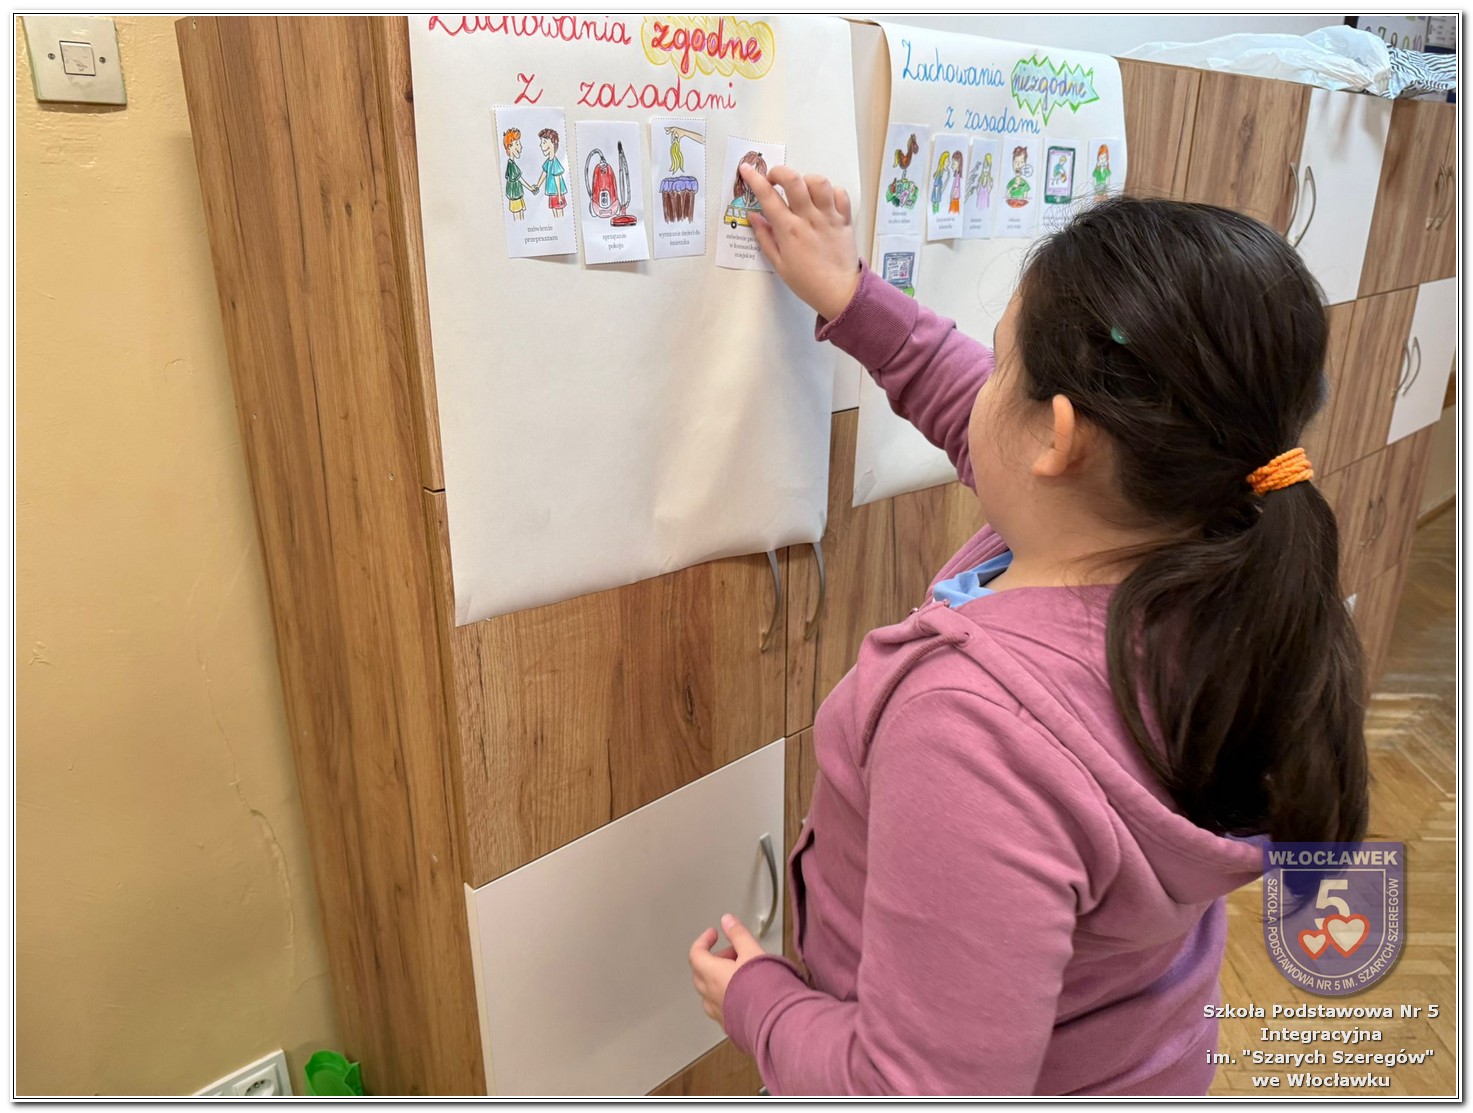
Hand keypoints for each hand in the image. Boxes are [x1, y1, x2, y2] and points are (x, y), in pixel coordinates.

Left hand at [689, 913, 767, 1028]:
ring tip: (740, 973)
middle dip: (714, 959)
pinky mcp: (728, 1024)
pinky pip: (719, 1006)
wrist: (775, 1021)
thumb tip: (727, 921)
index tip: (713, 934)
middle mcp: (710, 994)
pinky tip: (743, 994)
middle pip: (700, 972)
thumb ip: (738, 935)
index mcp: (712, 974)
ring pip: (708, 991)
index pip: (696, 953)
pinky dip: (725, 995)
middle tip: (733, 952)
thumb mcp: (752, 951)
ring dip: (718, 978)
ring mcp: (718, 1011)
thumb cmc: (763, 988)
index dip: (703, 940)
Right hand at [739, 163, 859, 320]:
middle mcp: (809, 219)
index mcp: (789, 231)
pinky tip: (822, 202)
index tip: (746, 169)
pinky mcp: (844, 219)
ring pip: (818, 182)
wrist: (840, 292)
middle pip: (793, 180)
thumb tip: (753, 216)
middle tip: (774, 180)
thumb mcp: (779, 264)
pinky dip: (830, 192)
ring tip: (802, 191)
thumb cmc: (807, 282)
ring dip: (806, 180)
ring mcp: (829, 217)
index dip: (754, 179)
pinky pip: (840, 193)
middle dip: (779, 172)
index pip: (768, 196)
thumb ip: (765, 238)